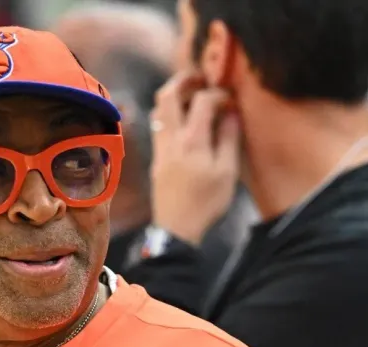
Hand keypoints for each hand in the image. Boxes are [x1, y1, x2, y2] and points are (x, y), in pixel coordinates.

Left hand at [149, 70, 240, 245]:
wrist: (175, 229)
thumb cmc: (206, 203)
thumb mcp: (227, 172)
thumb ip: (229, 138)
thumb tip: (231, 112)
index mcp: (192, 140)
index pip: (202, 101)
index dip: (218, 93)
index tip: (230, 99)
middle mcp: (170, 139)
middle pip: (167, 95)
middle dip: (184, 79)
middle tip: (201, 77)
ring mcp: (159, 148)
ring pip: (159, 110)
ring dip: (174, 96)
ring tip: (193, 97)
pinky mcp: (156, 158)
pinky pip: (159, 126)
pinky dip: (170, 114)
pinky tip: (185, 122)